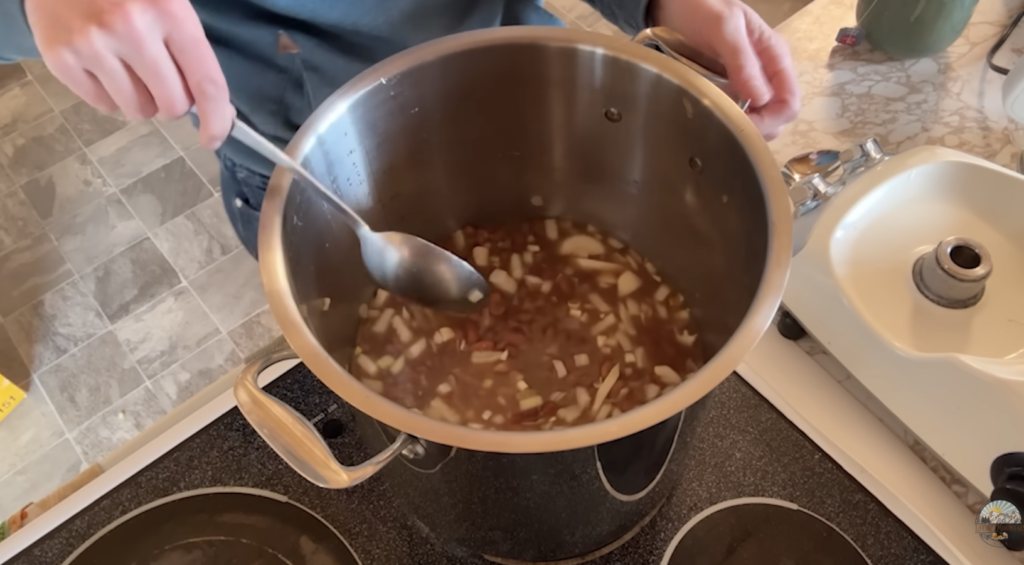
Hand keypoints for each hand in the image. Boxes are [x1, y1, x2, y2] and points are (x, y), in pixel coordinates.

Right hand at [25, 0, 232, 148]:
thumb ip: (192, 47)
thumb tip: (216, 108)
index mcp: (170, 11)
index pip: (206, 82)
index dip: (217, 119)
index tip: (214, 138)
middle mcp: (131, 29)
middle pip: (171, 104)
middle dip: (174, 101)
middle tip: (164, 81)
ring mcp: (92, 45)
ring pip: (137, 110)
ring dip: (142, 100)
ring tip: (132, 69)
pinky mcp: (60, 57)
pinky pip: (103, 105)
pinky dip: (111, 96)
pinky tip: (106, 67)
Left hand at [649, 0, 799, 139]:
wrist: (676, 4)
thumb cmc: (703, 8)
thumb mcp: (724, 28)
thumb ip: (743, 61)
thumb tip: (761, 100)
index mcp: (775, 56)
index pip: (789, 101)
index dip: (771, 120)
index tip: (743, 127)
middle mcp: (767, 72)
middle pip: (777, 115)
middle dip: (758, 128)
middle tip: (728, 130)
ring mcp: (749, 81)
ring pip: (760, 118)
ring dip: (744, 128)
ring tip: (719, 125)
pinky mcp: (730, 87)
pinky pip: (740, 112)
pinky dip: (731, 122)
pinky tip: (714, 119)